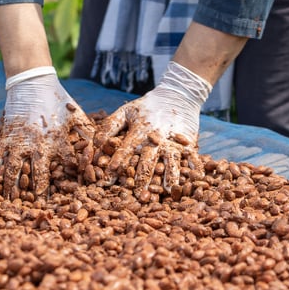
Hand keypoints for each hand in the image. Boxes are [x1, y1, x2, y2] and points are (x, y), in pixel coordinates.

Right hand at [0, 66, 94, 198]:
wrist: (32, 81)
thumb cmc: (58, 100)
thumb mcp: (77, 116)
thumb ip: (90, 132)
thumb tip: (105, 147)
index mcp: (58, 141)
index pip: (67, 166)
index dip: (70, 182)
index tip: (71, 199)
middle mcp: (38, 144)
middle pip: (38, 175)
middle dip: (37, 194)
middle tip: (36, 210)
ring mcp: (19, 142)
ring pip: (15, 171)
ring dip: (13, 188)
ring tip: (10, 203)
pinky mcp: (5, 137)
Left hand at [95, 61, 210, 197]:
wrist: (178, 95)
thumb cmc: (147, 106)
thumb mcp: (125, 111)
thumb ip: (110, 126)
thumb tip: (97, 143)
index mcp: (139, 129)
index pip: (127, 147)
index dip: (118, 161)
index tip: (110, 175)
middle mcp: (157, 137)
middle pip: (149, 159)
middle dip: (142, 177)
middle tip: (137, 194)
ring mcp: (173, 141)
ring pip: (170, 161)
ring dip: (167, 177)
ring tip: (165, 191)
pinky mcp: (188, 144)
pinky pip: (189, 158)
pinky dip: (191, 170)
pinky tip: (190, 182)